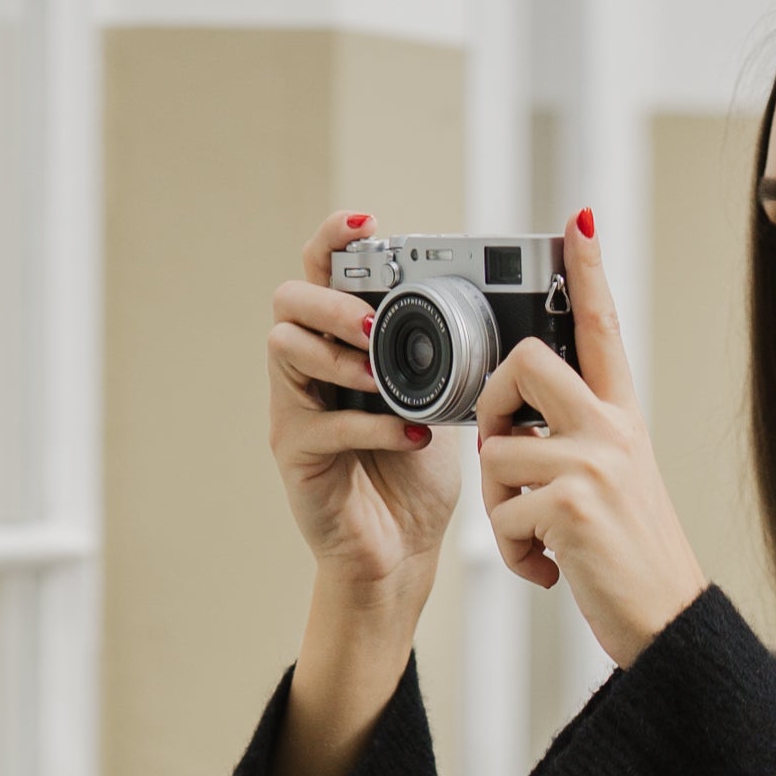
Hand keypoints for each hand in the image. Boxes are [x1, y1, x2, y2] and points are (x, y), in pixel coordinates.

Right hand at [268, 210, 468, 619]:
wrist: (400, 551)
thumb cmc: (414, 473)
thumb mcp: (441, 399)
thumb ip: (443, 356)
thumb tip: (490, 310)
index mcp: (342, 343)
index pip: (323, 272)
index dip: (335, 240)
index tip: (367, 224)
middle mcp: (308, 368)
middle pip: (289, 299)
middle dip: (332, 301)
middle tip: (371, 322)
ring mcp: (295, 408)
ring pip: (285, 348)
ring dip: (338, 355)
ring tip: (381, 375)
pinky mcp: (296, 453)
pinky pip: (321, 423)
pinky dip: (369, 423)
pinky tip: (410, 433)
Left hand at [477, 217, 706, 669]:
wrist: (665, 622)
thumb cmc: (633, 561)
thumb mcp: (616, 485)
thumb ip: (576, 444)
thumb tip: (512, 432)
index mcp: (623, 419)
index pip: (604, 328)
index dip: (590, 271)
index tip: (578, 220)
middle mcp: (612, 430)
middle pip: (524, 363)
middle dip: (492, 405)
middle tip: (505, 453)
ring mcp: (593, 464)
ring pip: (499, 454)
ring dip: (501, 508)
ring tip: (539, 540)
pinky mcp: (569, 505)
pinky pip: (502, 513)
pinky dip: (514, 553)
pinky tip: (549, 569)